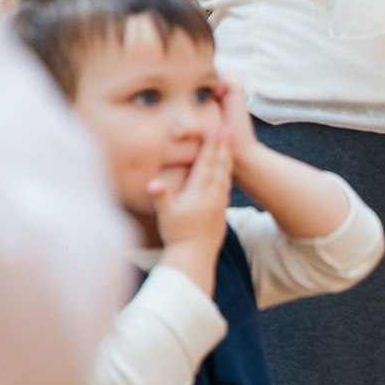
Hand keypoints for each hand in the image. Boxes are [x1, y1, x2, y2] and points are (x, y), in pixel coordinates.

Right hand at [150, 124, 232, 252]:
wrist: (195, 257)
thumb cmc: (178, 235)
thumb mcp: (166, 215)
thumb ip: (161, 197)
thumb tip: (153, 183)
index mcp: (200, 193)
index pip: (206, 164)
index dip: (210, 146)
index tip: (216, 130)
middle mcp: (213, 196)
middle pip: (219, 166)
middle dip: (223, 146)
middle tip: (230, 128)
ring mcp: (219, 203)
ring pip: (225, 175)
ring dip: (228, 158)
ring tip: (231, 143)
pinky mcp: (220, 211)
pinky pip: (225, 187)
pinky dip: (227, 174)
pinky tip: (227, 170)